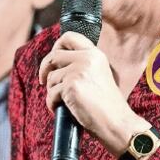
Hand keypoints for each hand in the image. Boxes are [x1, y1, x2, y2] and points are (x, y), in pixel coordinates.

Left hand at [38, 31, 146, 155]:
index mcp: (95, 54)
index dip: (56, 46)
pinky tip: (63, 109)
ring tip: (64, 102)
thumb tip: (55, 64)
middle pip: (53, 56)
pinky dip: (53, 104)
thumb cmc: (107, 105)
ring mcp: (78, 71)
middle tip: (43, 81)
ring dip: (52, 92)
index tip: (53, 61)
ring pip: (51, 78)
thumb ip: (82, 65)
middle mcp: (87, 59)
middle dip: (44, 69)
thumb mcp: (98, 75)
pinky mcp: (71, 86)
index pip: (69, 37)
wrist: (116, 122)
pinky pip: (51, 94)